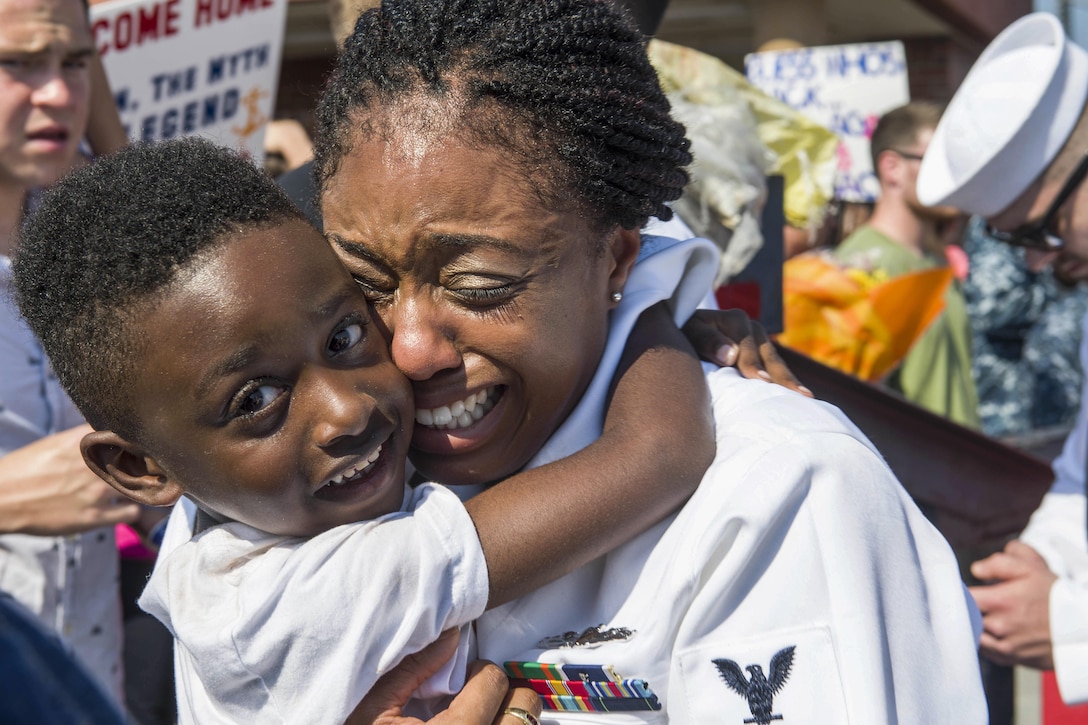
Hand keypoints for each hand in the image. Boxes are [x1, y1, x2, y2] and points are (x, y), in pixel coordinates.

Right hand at [0, 426, 139, 535]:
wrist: (2, 499)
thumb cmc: (24, 468)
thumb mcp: (56, 443)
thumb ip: (84, 438)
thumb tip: (106, 432)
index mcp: (85, 442)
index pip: (128, 433)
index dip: (142, 439)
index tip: (148, 443)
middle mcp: (97, 465)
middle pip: (143, 460)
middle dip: (150, 463)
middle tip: (153, 466)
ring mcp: (98, 492)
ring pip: (143, 487)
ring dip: (145, 487)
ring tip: (145, 487)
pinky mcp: (95, 517)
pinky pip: (132, 512)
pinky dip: (135, 509)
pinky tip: (130, 505)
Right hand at [347, 630, 542, 724]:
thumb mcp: (373, 712)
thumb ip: (412, 670)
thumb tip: (450, 636)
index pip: (494, 681)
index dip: (480, 672)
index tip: (465, 678)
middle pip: (525, 707)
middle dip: (506, 693)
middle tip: (481, 695)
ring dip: (508, 719)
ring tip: (480, 717)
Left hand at [681, 309, 811, 395]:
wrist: (684, 336)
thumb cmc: (682, 335)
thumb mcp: (688, 333)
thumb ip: (706, 341)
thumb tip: (730, 354)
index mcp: (735, 320)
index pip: (746, 345)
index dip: (752, 363)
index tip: (760, 381)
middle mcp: (752, 328)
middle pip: (768, 355)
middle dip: (781, 376)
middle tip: (796, 395)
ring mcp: (761, 342)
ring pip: (776, 364)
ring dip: (790, 382)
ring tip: (806, 399)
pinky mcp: (763, 356)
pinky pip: (776, 370)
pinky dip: (786, 383)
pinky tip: (801, 399)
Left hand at [969, 539, 1057, 668]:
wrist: (1080, 627)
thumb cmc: (1054, 596)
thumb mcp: (1031, 567)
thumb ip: (999, 562)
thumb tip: (976, 569)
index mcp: (999, 601)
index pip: (960, 597)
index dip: (956, 591)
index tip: (957, 588)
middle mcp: (998, 626)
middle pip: (963, 617)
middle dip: (962, 609)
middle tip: (966, 602)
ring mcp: (1003, 645)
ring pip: (972, 635)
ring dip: (970, 626)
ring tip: (975, 617)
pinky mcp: (1010, 659)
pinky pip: (985, 652)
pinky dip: (982, 642)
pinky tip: (986, 632)